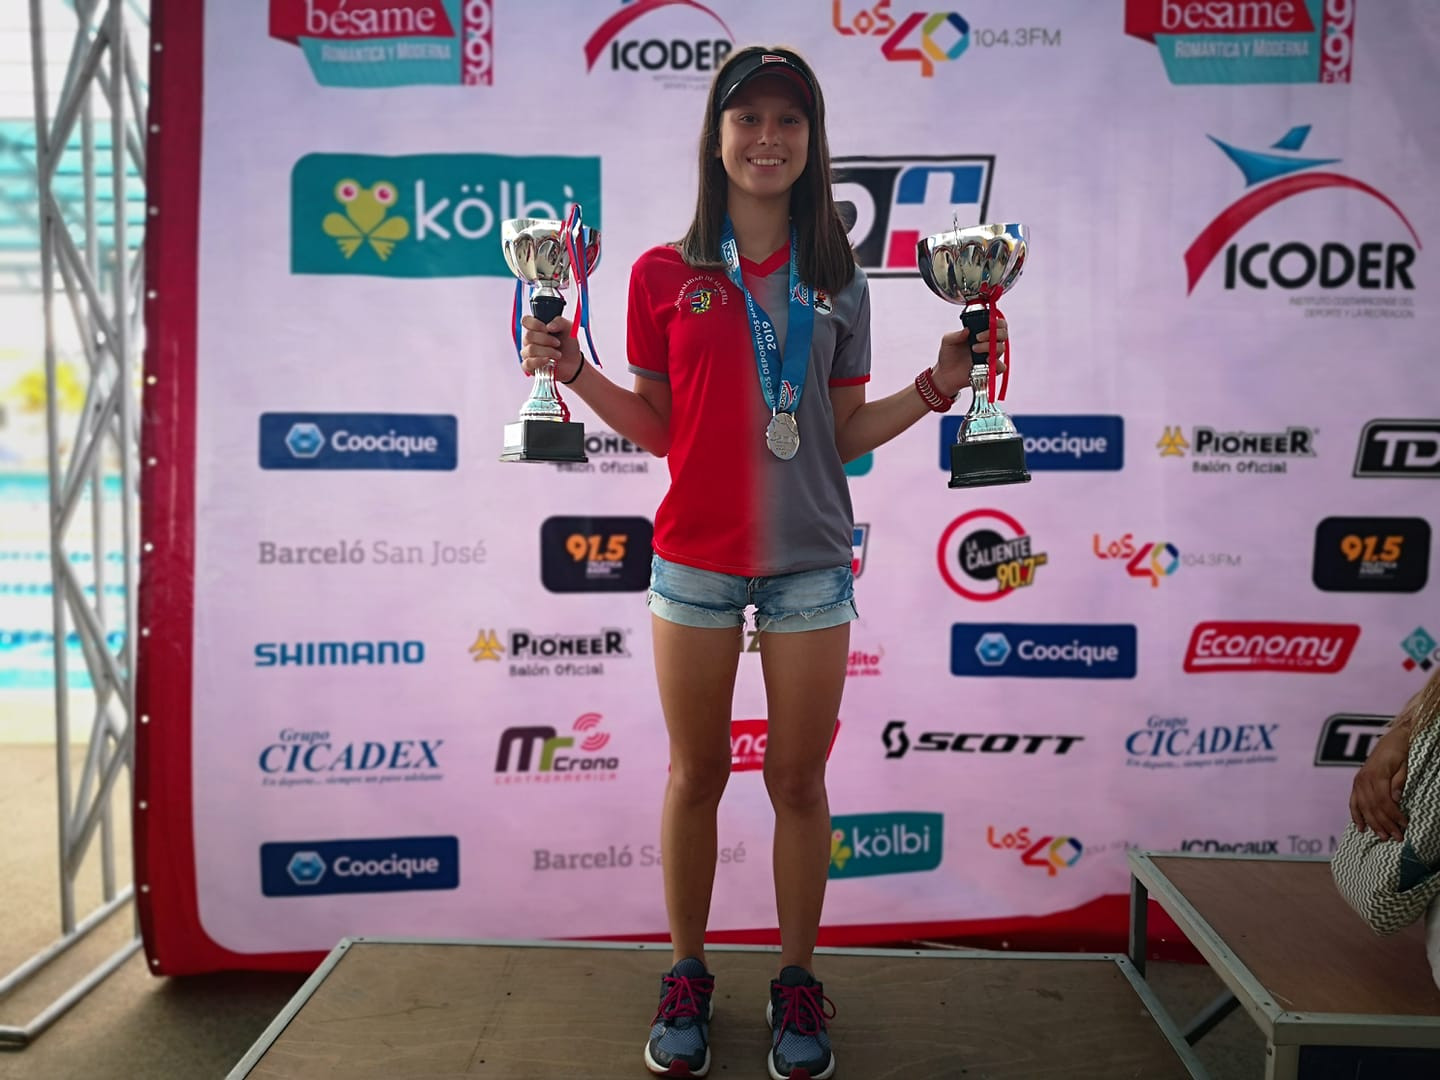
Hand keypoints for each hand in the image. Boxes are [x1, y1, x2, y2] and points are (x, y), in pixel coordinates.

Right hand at [520, 315, 582, 381]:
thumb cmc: (568, 344)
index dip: (535, 324)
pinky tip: (548, 361)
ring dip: (547, 351)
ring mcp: (528, 354)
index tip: (546, 328)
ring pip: (530, 350)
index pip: (525, 321)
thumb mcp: (569, 328)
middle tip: (558, 343)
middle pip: (528, 336)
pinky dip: (539, 361)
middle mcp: (529, 340)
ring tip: (558, 354)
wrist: (573, 362)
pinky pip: (528, 363)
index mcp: (536, 329)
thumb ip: (560, 322)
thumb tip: (549, 326)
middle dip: (546, 339)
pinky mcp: (529, 366)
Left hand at [932, 318, 1007, 399]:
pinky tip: (986, 361)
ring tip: (974, 349)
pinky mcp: (991, 370)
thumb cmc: (948, 356)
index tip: (988, 323)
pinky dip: (997, 363)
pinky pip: (1002, 367)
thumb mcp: (947, 341)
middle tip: (978, 337)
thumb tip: (967, 329)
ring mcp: (990, 357)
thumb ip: (956, 334)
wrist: (945, 374)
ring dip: (989, 346)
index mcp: (982, 333)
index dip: (997, 322)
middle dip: (993, 333)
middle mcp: (989, 344)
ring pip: (1001, 348)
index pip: (998, 324)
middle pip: (1003, 334)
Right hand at [1350, 723, 1409, 840]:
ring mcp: (1358, 782)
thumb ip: (1398, 782)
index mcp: (1376, 775)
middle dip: (1385, 824)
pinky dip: (1356, 815)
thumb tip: (1395, 799)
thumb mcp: (1405, 765)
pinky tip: (1361, 827)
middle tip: (1396, 837)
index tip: (1404, 826)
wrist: (1391, 740)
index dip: (1394, 815)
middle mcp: (1363, 780)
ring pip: (1363, 808)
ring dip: (1373, 824)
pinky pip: (1353, 802)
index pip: (1384, 801)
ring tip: (1382, 837)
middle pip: (1373, 807)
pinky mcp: (1356, 784)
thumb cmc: (1400, 752)